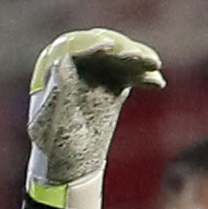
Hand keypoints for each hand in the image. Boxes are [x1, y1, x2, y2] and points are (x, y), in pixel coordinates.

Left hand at [26, 28, 164, 208]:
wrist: (70, 164)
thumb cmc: (54, 147)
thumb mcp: (50, 126)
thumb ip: (57, 96)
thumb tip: (61, 63)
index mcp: (54, 68)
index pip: (73, 47)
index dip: (91, 44)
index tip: (108, 47)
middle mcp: (76, 64)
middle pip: (102, 47)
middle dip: (120, 49)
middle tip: (137, 56)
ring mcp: (97, 71)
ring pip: (120, 58)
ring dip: (138, 59)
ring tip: (155, 64)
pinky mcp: (114, 83)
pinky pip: (131, 75)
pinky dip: (144, 76)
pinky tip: (157, 82)